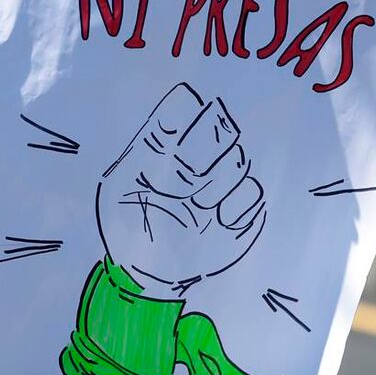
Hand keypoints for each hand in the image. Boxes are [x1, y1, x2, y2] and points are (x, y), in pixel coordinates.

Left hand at [96, 83, 266, 294]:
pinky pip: (254, 194)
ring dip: (218, 184)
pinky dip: (238, 207)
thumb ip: (150, 149)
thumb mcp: (122, 185)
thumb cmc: (127, 221)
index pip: (185, 105)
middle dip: (207, 148)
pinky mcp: (240, 210)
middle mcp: (197, 154)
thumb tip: (177, 110)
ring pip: (238, 161)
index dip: (187, 116)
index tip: (174, 142)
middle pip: (221, 127)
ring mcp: (221, 181)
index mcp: (164, 141)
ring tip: (198, 205)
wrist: (143, 269)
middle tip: (190, 176)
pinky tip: (220, 220)